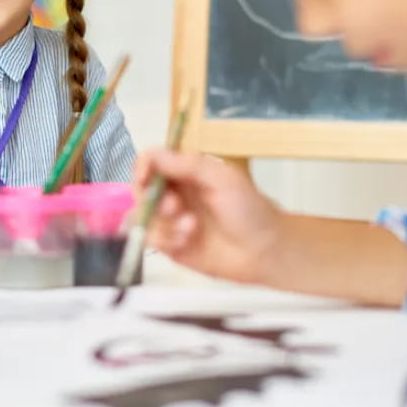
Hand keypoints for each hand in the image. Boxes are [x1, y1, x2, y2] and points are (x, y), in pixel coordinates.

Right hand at [134, 149, 281, 284]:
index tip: (144, 177)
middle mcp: (175, 194)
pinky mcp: (171, 246)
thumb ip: (187, 165)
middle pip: (141, 189)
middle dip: (153, 199)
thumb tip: (152, 155)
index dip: (143, 167)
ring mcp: (171, 221)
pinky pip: (151, 240)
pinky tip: (187, 242)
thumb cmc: (249, 209)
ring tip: (190, 229)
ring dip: (162, 223)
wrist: (265, 250)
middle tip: (175, 207)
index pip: (151, 162)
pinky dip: (165, 240)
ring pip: (143, 216)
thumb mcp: (222, 178)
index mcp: (186, 173)